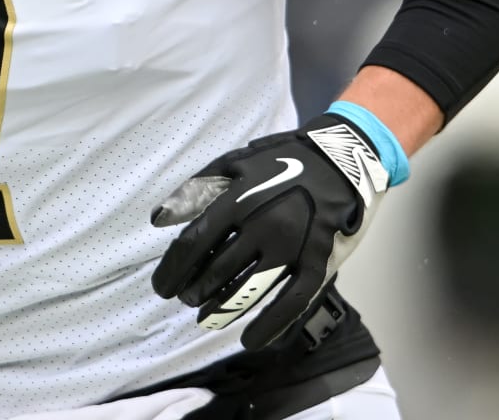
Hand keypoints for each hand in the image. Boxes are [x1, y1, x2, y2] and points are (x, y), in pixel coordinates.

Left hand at [150, 115, 388, 349]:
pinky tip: (250, 340)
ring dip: (222, 311)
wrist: (339, 159)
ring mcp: (293, 245)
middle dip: (194, 291)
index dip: (172, 270)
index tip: (162, 287)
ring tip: (205, 318)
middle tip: (186, 298)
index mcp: (239, 198)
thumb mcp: (234, 163)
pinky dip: (270, 325)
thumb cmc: (281, 160)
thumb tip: (159, 219)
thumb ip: (195, 190)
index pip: (194, 244)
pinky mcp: (317, 261)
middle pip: (217, 271)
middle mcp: (264, 224)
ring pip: (249, 291)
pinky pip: (291, 301)